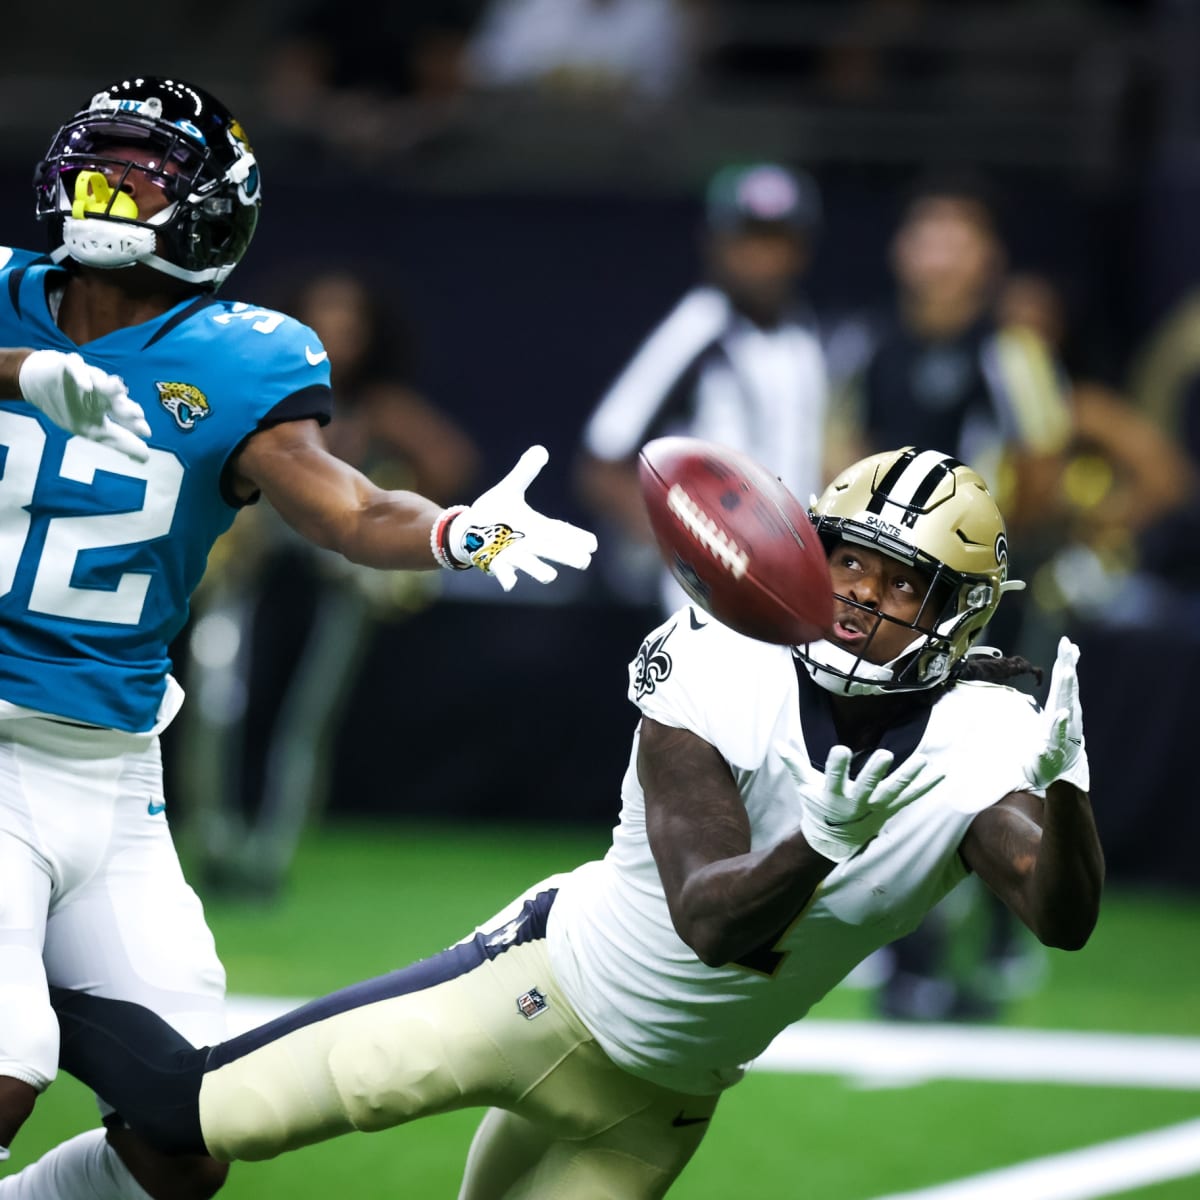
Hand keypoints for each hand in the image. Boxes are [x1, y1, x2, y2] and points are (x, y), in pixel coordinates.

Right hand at [18, 349, 150, 462]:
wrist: (34, 382)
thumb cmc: (69, 404)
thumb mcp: (91, 428)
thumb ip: (118, 441)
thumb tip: (145, 458)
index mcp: (106, 406)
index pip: (123, 415)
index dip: (134, 423)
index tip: (146, 433)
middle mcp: (100, 391)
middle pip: (115, 399)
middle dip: (125, 406)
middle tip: (136, 414)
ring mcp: (85, 377)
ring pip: (99, 380)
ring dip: (109, 386)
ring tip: (119, 390)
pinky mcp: (66, 366)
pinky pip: (74, 369)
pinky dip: (81, 376)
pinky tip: (87, 386)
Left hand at [446, 445, 596, 590]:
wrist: (468, 532)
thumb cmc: (493, 513)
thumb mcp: (510, 489)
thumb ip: (525, 471)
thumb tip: (540, 450)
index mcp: (538, 528)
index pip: (563, 533)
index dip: (579, 539)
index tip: (592, 545)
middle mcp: (530, 544)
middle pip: (556, 552)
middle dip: (569, 557)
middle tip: (583, 562)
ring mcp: (515, 555)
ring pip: (533, 566)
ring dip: (540, 572)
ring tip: (550, 577)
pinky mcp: (497, 562)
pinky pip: (504, 573)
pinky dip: (507, 578)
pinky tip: (510, 584)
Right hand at [800, 746, 943, 861]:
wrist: (834, 840)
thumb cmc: (819, 807)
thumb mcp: (805, 787)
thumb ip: (795, 764)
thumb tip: (778, 743)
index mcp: (833, 794)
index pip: (833, 777)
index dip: (836, 765)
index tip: (840, 750)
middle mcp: (857, 801)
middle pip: (868, 785)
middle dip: (876, 771)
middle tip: (885, 754)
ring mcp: (877, 806)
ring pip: (895, 791)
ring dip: (909, 775)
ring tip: (923, 760)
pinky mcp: (890, 808)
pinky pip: (911, 797)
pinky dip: (926, 786)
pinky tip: (941, 772)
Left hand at [1024, 636, 1089, 792]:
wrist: (1059, 767)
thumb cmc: (1056, 734)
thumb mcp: (1056, 707)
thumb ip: (1062, 685)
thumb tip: (1068, 662)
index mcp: (1061, 703)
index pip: (1064, 678)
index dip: (1066, 660)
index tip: (1067, 642)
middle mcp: (1066, 712)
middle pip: (1066, 687)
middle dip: (1067, 666)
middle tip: (1069, 647)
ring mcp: (1063, 727)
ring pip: (1066, 705)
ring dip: (1067, 689)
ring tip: (1068, 672)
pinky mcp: (1056, 743)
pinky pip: (1058, 731)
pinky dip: (1060, 722)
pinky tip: (1062, 712)